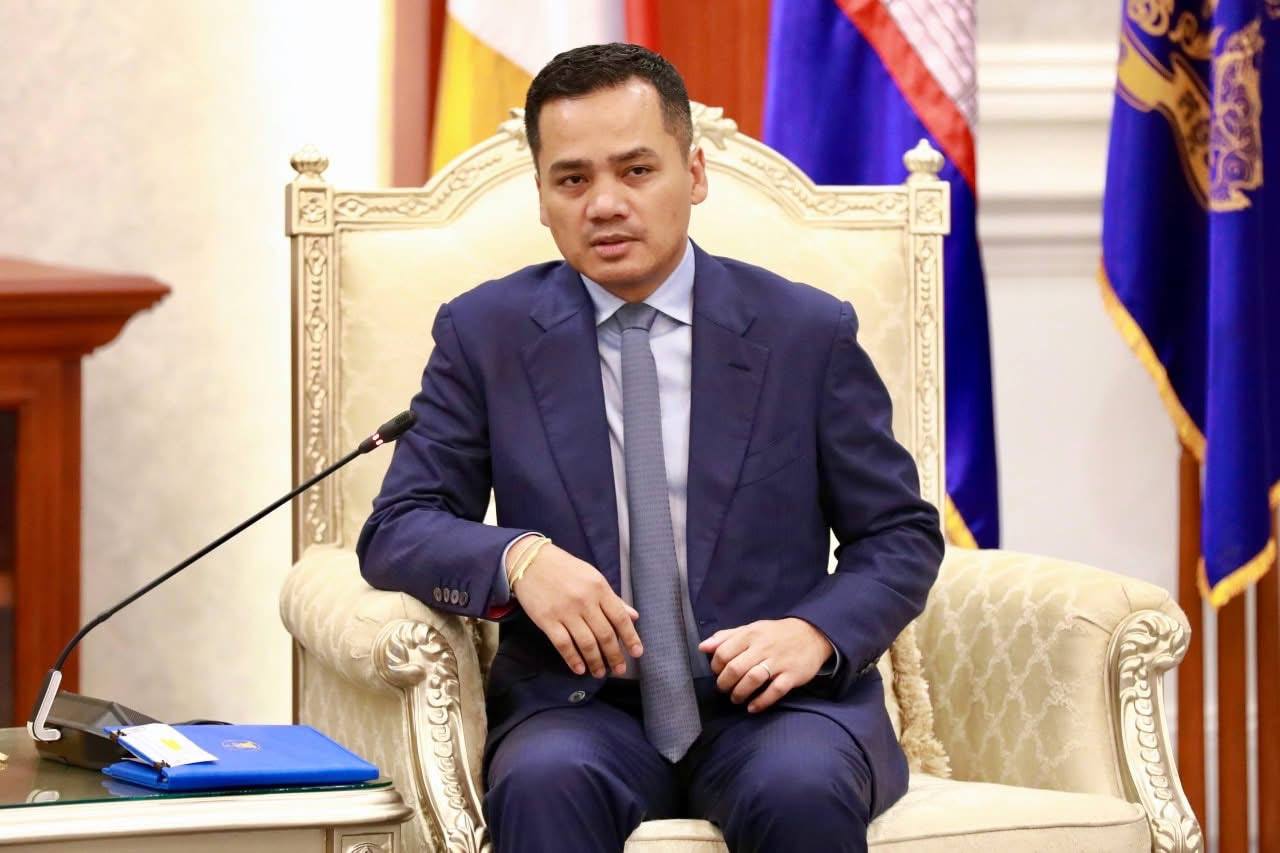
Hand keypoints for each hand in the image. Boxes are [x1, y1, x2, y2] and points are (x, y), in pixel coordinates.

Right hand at [508, 540, 642, 677]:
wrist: (530, 561)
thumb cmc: (564, 568)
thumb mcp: (592, 577)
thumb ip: (613, 598)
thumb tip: (634, 616)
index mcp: (599, 588)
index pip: (620, 618)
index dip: (631, 638)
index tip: (637, 653)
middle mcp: (585, 600)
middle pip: (605, 634)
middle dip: (614, 656)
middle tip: (619, 669)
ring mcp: (565, 611)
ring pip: (586, 643)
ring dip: (595, 661)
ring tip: (600, 673)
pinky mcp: (547, 620)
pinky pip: (563, 644)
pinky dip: (573, 659)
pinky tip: (579, 668)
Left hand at [698, 618, 833, 712]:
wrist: (812, 634)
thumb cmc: (775, 634)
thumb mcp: (751, 629)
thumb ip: (726, 637)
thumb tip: (703, 647)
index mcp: (751, 634)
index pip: (724, 652)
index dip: (716, 667)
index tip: (718, 673)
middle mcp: (763, 647)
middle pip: (735, 668)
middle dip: (724, 683)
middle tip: (724, 689)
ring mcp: (779, 662)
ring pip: (752, 680)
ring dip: (739, 693)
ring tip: (736, 698)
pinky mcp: (792, 676)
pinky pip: (774, 691)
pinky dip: (761, 702)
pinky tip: (752, 707)